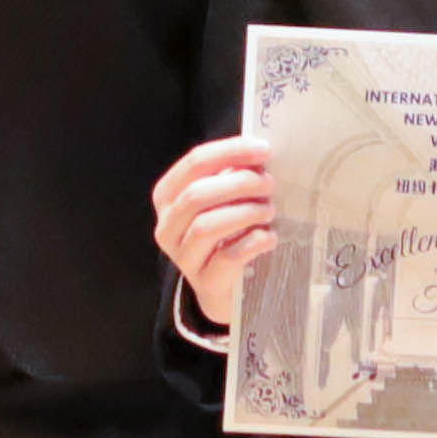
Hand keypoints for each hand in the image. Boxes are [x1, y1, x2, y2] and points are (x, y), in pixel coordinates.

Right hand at [151, 136, 275, 327]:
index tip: (263, 149)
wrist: (222, 287)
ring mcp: (182, 257)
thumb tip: (259, 153)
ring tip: (269, 210)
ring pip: (207, 226)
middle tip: (269, 183)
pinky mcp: (204, 281)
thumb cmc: (225, 233)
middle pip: (196, 195)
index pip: (194, 163)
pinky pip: (227, 257)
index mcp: (167, 196)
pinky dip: (253, 242)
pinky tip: (269, 237)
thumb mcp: (221, 200)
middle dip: (238, 184)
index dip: (230, 152)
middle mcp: (167, 226)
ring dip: (245, 212)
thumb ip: (232, 175)